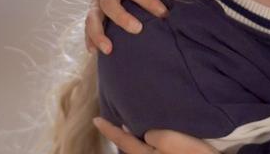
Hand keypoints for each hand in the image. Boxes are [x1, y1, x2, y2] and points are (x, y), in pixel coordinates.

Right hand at [85, 0, 165, 53]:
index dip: (147, 0)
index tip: (163, 13)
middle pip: (109, 3)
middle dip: (122, 18)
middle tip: (138, 29)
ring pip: (93, 15)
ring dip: (98, 33)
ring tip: (108, 49)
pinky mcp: (96, 5)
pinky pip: (89, 22)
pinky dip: (89, 36)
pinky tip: (93, 51)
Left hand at [93, 117, 218, 153]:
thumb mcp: (174, 141)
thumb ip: (155, 135)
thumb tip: (147, 135)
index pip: (123, 140)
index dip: (109, 129)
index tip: (95, 119)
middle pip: (132, 150)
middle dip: (123, 137)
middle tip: (115, 122)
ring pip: (143, 152)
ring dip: (136, 141)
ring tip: (135, 129)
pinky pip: (152, 153)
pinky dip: (148, 145)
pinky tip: (154, 139)